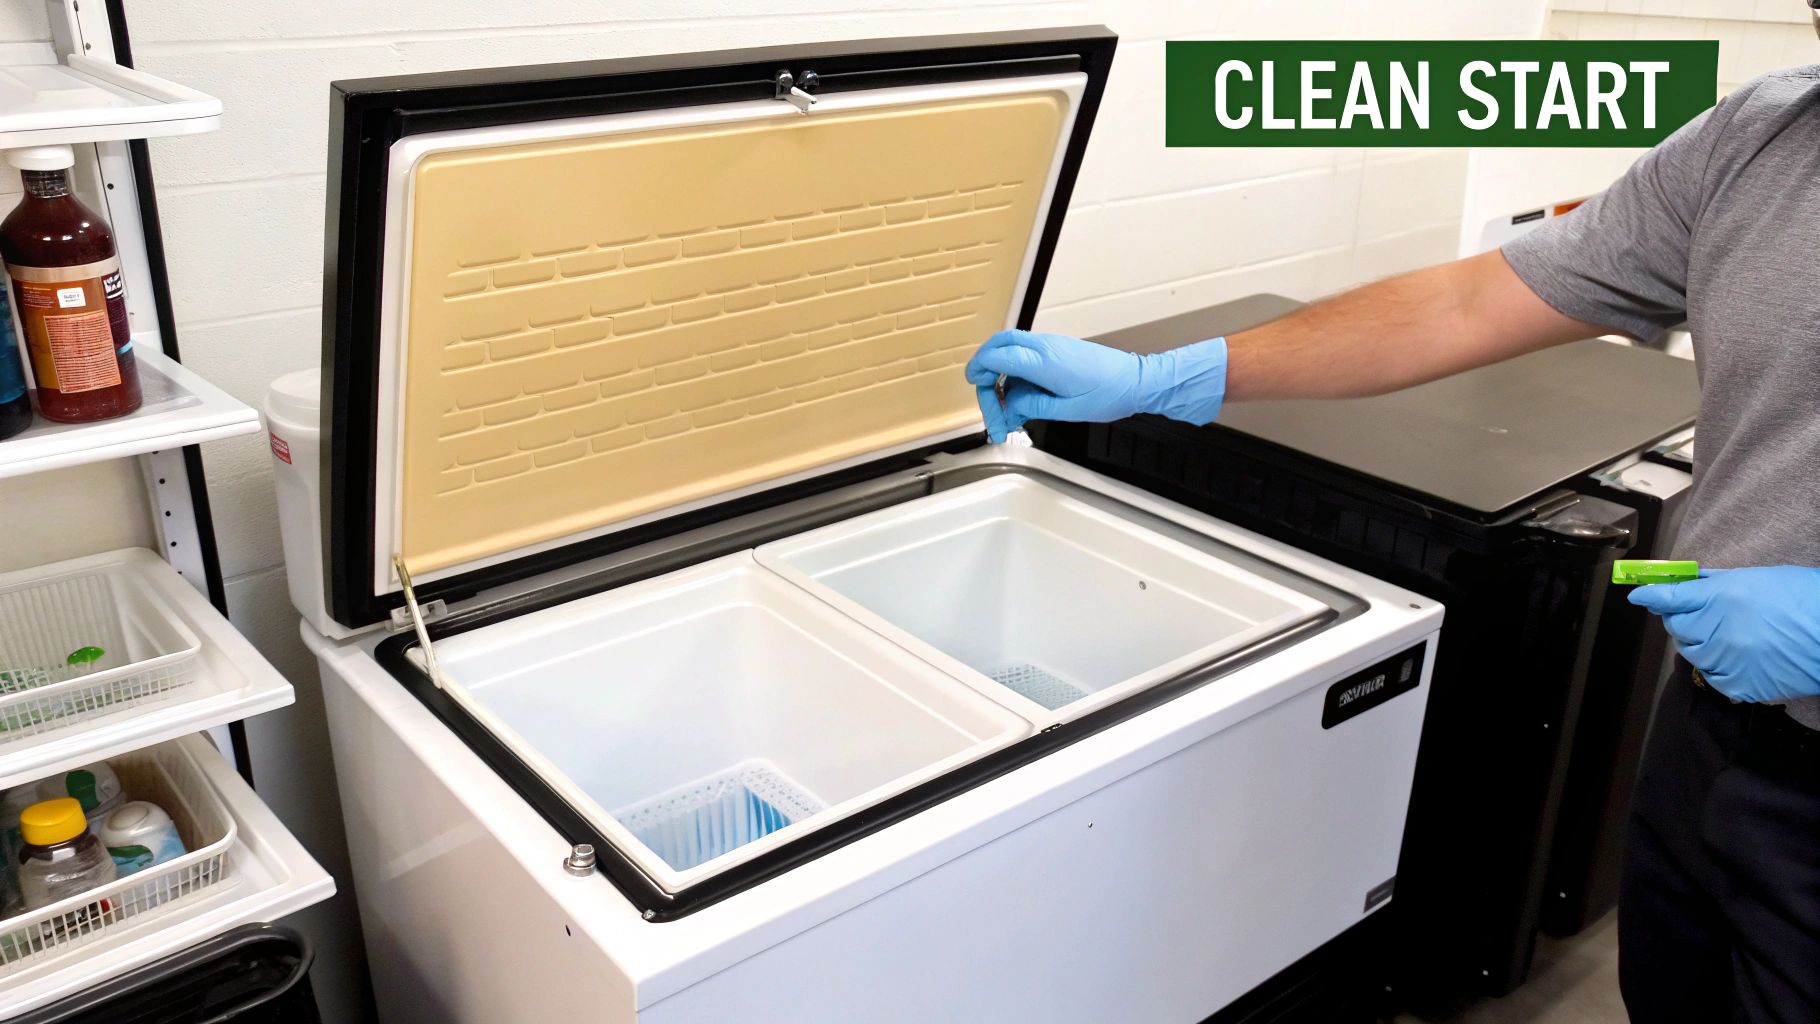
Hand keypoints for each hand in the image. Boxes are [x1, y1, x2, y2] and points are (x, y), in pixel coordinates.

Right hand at [962, 330, 1227, 442]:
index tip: (974, 384)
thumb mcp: (1066, 410)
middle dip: (985, 371)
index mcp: (1044, 362)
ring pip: (1011, 353)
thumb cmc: (1109, 394)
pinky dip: (1017, 378)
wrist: (1137, 381)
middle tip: (990, 404)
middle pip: (999, 345)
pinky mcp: (1057, 351)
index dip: (979, 369)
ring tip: (1009, 416)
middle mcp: (1044, 347)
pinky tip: (1024, 404)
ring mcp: (1051, 346)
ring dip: (1002, 380)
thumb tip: (1010, 405)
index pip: (998, 355)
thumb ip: (1032, 406)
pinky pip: (1027, 359)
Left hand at [1629, 566, 1819, 702]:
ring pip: (1692, 653)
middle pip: (1678, 628)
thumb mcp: (1758, 579)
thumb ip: (1717, 584)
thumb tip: (1689, 582)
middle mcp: (1717, 630)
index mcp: (1722, 598)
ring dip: (1701, 643)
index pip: (1672, 598)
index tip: (1640, 595)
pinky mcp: (1738, 685)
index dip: (1653, 596)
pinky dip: (1718, 667)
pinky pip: (1712, 676)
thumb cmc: (1803, 601)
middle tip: (1705, 615)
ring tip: (1731, 635)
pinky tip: (1740, 656)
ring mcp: (1726, 660)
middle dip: (1684, 619)